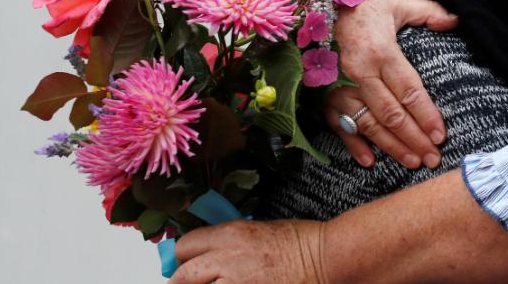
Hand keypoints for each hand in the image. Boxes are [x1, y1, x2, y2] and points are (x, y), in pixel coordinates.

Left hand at [170, 220, 325, 283]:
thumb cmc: (301, 241)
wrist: (326, 257)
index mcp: (230, 234)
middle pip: (181, 275)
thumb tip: (208, 255)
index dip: (184, 258)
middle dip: (184, 281)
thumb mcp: (259, 229)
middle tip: (194, 283)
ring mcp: (234, 282)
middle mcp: (225, 258)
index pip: (185, 246)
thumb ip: (230, 242)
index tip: (189, 265)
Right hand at [326, 0, 457, 168]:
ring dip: (391, 146)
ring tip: (412, 162)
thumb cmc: (361, 7)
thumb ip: (427, 11)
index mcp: (380, 51)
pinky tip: (369, 161)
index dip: (425, 114)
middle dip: (414, 139)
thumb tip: (455, 20)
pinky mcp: (325, 94)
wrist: (314, 7)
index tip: (441, 134)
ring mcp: (339, 86)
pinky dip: (353, 144)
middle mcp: (359, 72)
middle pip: (391, 113)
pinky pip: (339, 124)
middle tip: (433, 158)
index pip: (408, 90)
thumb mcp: (396, 3)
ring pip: (369, 123)